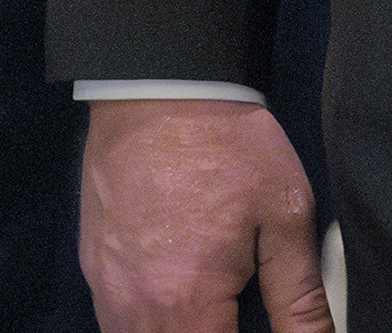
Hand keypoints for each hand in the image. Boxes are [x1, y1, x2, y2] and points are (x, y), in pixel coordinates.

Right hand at [81, 97, 325, 332]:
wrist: (160, 84)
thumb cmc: (228, 145)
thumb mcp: (284, 218)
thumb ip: (300, 300)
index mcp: (188, 300)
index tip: (257, 325)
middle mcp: (135, 302)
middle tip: (234, 316)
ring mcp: (105, 281)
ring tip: (209, 315)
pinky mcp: (91, 258)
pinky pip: (114, 318)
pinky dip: (143, 324)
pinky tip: (171, 303)